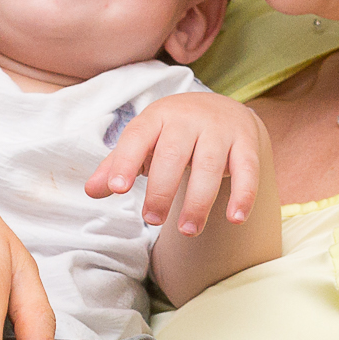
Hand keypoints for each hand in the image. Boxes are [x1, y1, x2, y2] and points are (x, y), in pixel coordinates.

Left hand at [86, 92, 269, 235]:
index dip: (125, 162)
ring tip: (188, 231)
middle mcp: (188, 119)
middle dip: (162, 190)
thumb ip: (117, 166)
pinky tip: (235, 218)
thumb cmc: (172, 133)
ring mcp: (219, 130)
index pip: (137, 137)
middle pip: (173, 154)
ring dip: (199, 201)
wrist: (222, 108)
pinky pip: (247, 170)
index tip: (117, 189)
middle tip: (153, 220)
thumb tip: (91, 191)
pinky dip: (243, 195)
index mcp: (157, 117)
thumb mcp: (144, 142)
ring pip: (209, 166)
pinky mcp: (246, 143)